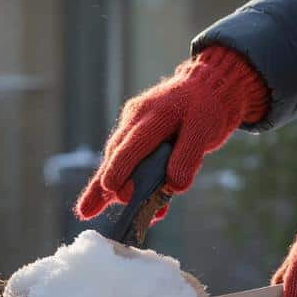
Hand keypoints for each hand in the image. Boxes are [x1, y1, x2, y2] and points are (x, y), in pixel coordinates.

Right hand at [73, 46, 268, 221]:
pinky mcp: (137, 136)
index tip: (110, 189)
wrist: (209, 86)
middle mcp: (136, 119)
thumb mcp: (205, 129)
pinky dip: (129, 182)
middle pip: (116, 156)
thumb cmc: (208, 106)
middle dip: (103, 185)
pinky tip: (133, 203)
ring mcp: (133, 126)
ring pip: (117, 160)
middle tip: (88, 210)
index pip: (131, 145)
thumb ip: (189, 157)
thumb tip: (174, 187)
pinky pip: (130, 161)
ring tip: (89, 210)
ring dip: (110, 187)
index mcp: (152, 114)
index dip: (119, 168)